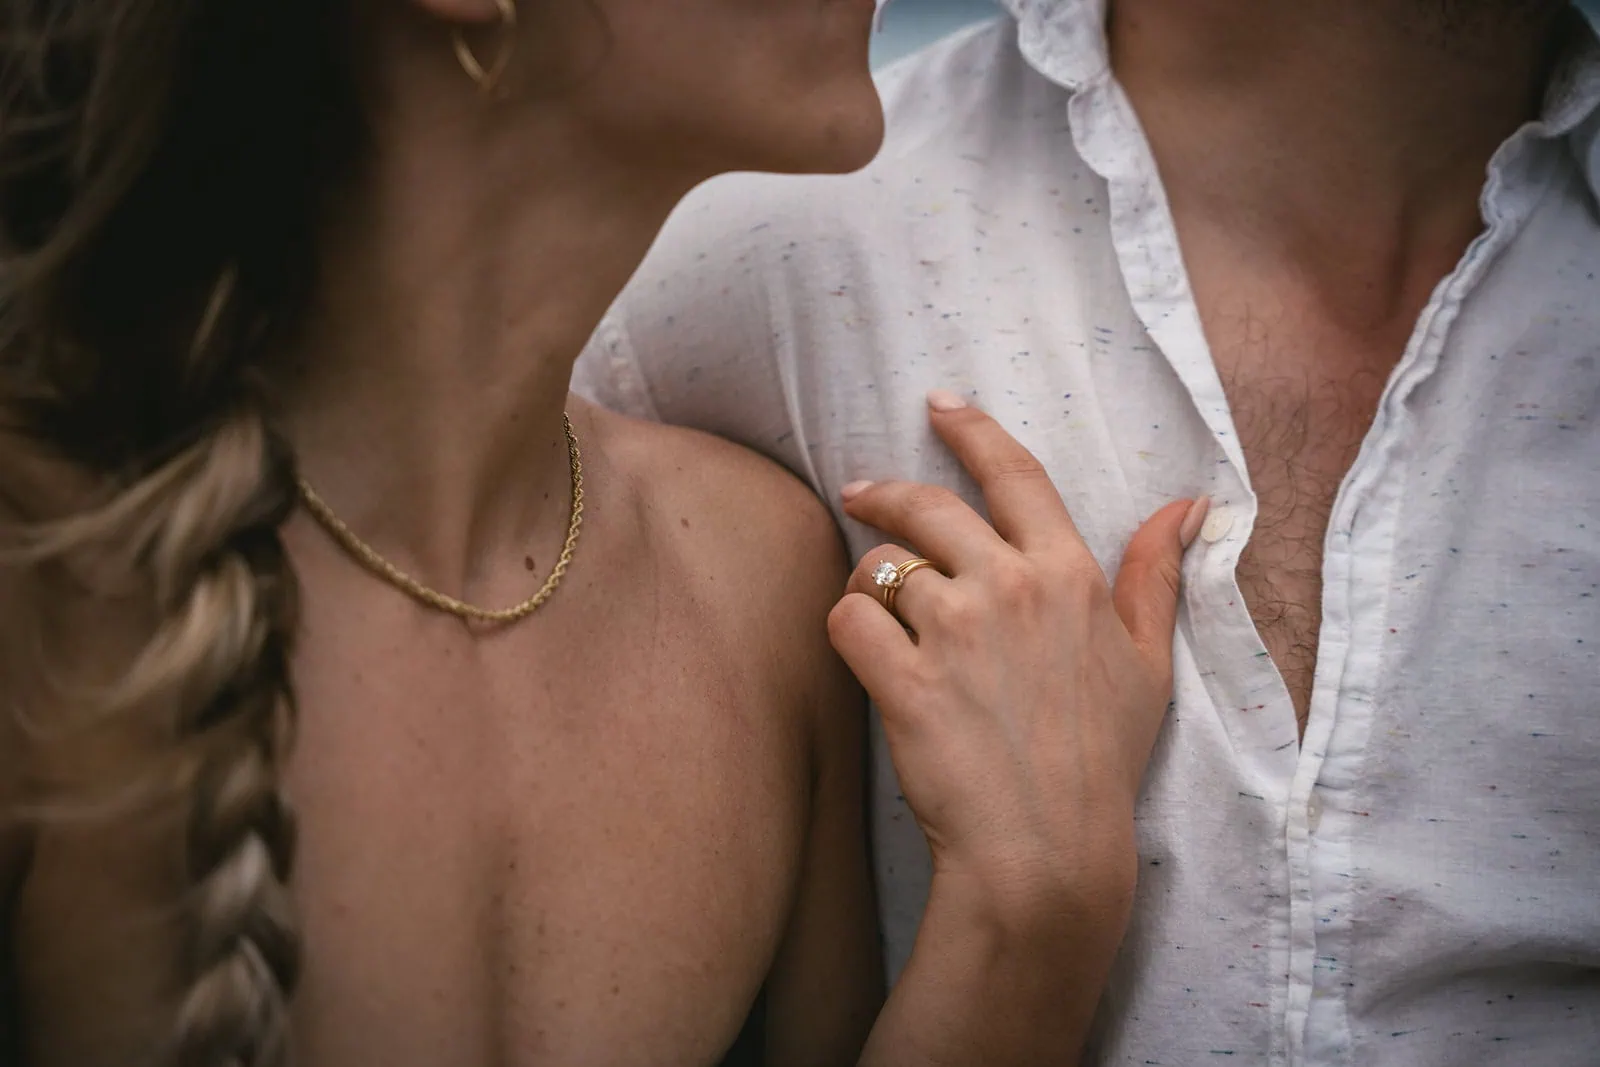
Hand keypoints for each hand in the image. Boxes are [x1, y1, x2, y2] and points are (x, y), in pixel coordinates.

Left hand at [828, 390, 1205, 918]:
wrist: (1046, 849)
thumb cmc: (1100, 759)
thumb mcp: (1146, 663)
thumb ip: (1155, 575)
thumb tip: (1188, 505)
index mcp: (1069, 575)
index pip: (1014, 474)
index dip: (971, 429)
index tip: (939, 405)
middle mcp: (1010, 588)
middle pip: (928, 506)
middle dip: (887, 493)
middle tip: (861, 495)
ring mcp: (954, 633)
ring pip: (882, 566)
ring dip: (871, 581)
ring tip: (876, 608)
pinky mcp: (904, 680)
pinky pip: (849, 619)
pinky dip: (847, 627)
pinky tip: (863, 649)